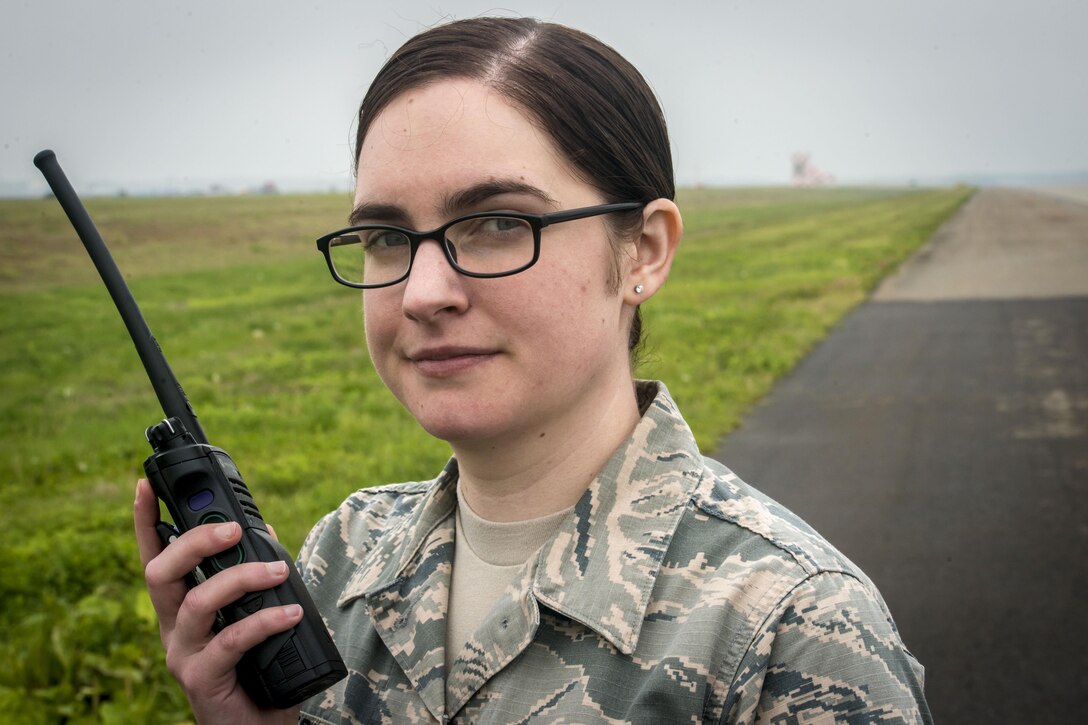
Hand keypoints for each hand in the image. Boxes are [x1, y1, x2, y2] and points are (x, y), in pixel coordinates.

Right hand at [134, 478, 302, 722]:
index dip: (144, 521)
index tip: (144, 484)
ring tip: (279, 569)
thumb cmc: (258, 668)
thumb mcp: (253, 615)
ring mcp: (183, 655)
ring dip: (241, 578)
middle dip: (195, 542)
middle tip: (234, 529)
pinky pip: (231, 641)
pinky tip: (291, 612)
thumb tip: (263, 534)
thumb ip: (251, 579)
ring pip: (197, 602)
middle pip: (161, 573)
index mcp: (180, 608)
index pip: (155, 557)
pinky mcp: (201, 680)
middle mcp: (173, 629)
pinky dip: (265, 620)